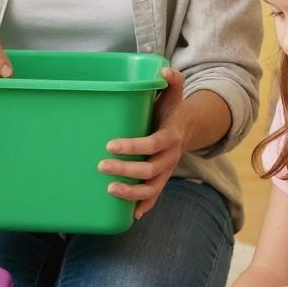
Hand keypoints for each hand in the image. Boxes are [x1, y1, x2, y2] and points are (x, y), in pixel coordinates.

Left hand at [100, 68, 184, 220]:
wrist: (187, 130)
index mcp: (170, 137)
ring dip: (131, 193)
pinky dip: (144, 207)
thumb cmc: (171, 111)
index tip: (110, 145)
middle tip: (100, 166)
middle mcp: (170, 157)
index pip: (152, 144)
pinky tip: (130, 216)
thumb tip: (163, 70)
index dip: (133, 147)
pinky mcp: (161, 181)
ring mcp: (166, 172)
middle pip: (149, 169)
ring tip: (109, 189)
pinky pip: (154, 197)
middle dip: (125, 170)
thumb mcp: (173, 94)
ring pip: (151, 188)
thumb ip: (171, 81)